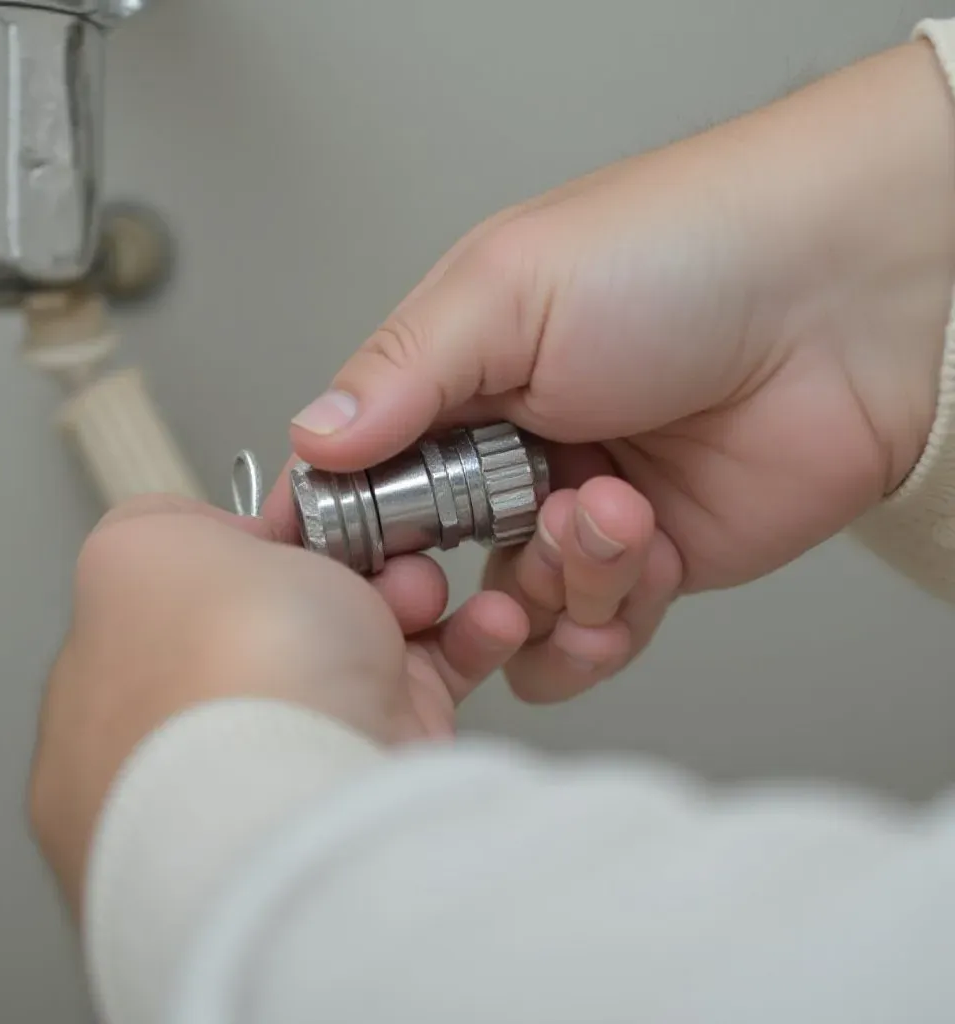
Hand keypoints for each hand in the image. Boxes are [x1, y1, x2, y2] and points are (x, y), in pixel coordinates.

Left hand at [29, 495, 527, 910]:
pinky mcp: (378, 756)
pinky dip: (467, 642)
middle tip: (379, 541)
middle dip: (350, 560)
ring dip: (412, 595)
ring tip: (424, 590)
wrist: (313, 786)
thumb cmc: (221, 670)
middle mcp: (211, 711)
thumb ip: (167, 525)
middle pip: (294, 601)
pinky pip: (431, 683)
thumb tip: (223, 538)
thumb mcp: (148, 549)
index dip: (257, 533)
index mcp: (127, 674)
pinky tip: (490, 622)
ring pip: (368, 637)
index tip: (307, 502)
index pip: (195, 584)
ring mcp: (297, 737)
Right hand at [270, 41, 954, 701]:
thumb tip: (313, 434)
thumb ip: (400, 375)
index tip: (337, 567)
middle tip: (496, 533)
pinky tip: (644, 546)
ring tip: (611, 512)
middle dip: (455, 576)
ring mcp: (576, 517)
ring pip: (514, 615)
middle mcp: (510, 455)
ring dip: (557, 582)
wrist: (844, 301)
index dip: (346, 530)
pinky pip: (591, 639)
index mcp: (460, 383)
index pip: (364, 477)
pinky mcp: (647, 568)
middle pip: (432, 568)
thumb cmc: (678, 255)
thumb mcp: (506, 292)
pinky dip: (608, 617)